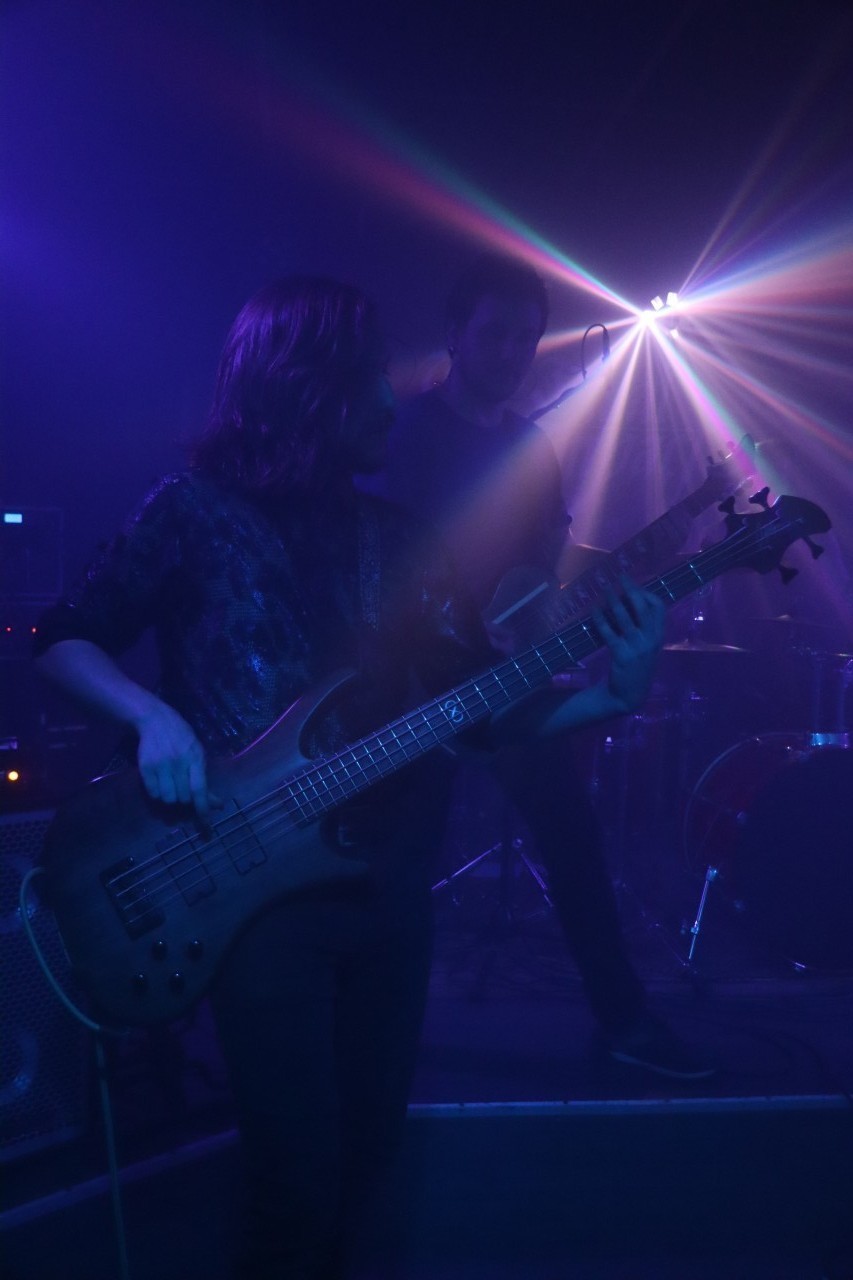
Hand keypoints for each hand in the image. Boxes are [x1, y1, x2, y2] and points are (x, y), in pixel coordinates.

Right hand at [135, 700, 212, 819]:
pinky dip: (158, 793)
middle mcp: (178, 762)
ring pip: (167, 798)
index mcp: (195, 758)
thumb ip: (204, 779)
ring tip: (171, 788)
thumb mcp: (198, 753)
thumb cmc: (183, 738)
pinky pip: (153, 792)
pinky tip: (160, 783)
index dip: (202, 807)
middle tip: (184, 795)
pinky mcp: (146, 767)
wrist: (156, 720)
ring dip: (171, 798)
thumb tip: (216, 804)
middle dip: (185, 802)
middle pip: (183, 797)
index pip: (199, 789)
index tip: (205, 821)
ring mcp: (161, 765)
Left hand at [594, 576, 664, 712]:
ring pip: (625, 618)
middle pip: (643, 608)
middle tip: (620, 577)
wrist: (629, 696)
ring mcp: (637, 648)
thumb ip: (645, 628)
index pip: (659, 607)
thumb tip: (631, 600)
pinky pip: (609, 632)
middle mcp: (651, 640)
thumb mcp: (648, 647)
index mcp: (659, 636)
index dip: (647, 593)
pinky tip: (594, 610)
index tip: (634, 586)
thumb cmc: (637, 668)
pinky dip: (601, 619)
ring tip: (605, 590)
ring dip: (614, 601)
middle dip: (632, 590)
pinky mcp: (621, 655)